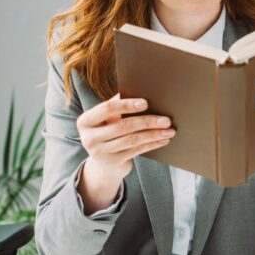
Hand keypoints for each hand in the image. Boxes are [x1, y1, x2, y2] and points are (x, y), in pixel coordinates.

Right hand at [76, 95, 174, 209]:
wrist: (104, 164)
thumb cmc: (108, 132)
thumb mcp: (107, 119)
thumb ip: (117, 107)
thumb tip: (142, 91)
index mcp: (85, 121)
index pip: (107, 108)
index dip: (126, 105)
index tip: (145, 103)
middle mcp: (89, 137)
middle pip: (122, 126)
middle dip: (147, 121)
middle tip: (166, 119)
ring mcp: (100, 152)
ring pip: (131, 140)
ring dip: (153, 134)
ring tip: (169, 130)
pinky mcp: (112, 163)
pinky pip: (136, 151)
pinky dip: (151, 144)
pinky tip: (163, 140)